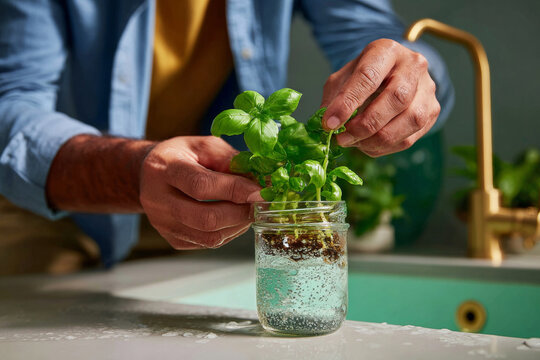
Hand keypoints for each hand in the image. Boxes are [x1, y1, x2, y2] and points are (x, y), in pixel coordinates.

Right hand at [139, 136, 261, 249]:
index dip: (235, 191)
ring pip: (209, 237)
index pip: (201, 186)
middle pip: (206, 218)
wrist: (149, 173)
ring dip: (238, 225)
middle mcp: (158, 200)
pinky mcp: (172, 239)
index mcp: (165, 168)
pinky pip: (207, 243)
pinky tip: (234, 218)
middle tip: (260, 204)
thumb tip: (260, 180)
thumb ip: (230, 160)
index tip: (260, 192)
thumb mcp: (204, 145)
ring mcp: (163, 224)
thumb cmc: (182, 155)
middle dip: (241, 213)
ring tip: (249, 210)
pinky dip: (228, 233)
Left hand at [322, 39, 440, 156]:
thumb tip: (325, 124)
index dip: (348, 102)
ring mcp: (428, 89)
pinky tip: (369, 145)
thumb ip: (333, 98)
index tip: (330, 123)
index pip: (368, 76)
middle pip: (397, 98)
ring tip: (355, 143)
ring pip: (410, 120)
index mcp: (387, 50)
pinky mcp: (432, 112)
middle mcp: (413, 65)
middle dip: (366, 124)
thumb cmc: (364, 76)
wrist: (391, 75)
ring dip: (377, 139)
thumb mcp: (343, 79)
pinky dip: (386, 147)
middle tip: (343, 138)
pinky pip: (411, 137)